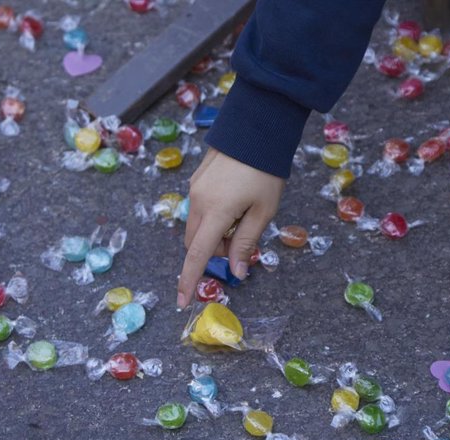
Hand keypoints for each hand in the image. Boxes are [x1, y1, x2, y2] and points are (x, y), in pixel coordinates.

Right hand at [177, 148, 284, 307]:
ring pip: (197, 226)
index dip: (190, 280)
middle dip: (214, 251)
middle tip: (242, 242)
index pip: (198, 255)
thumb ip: (246, 242)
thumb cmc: (266, 172)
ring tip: (243, 216)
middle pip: (196, 242)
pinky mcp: (197, 179)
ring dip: (215, 234)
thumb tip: (236, 272)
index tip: (183, 301)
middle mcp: (198, 202)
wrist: (256, 128)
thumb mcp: (263, 211)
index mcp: (215, 212)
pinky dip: (213, 217)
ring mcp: (194, 189)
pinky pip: (199, 208)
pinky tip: (235, 201)